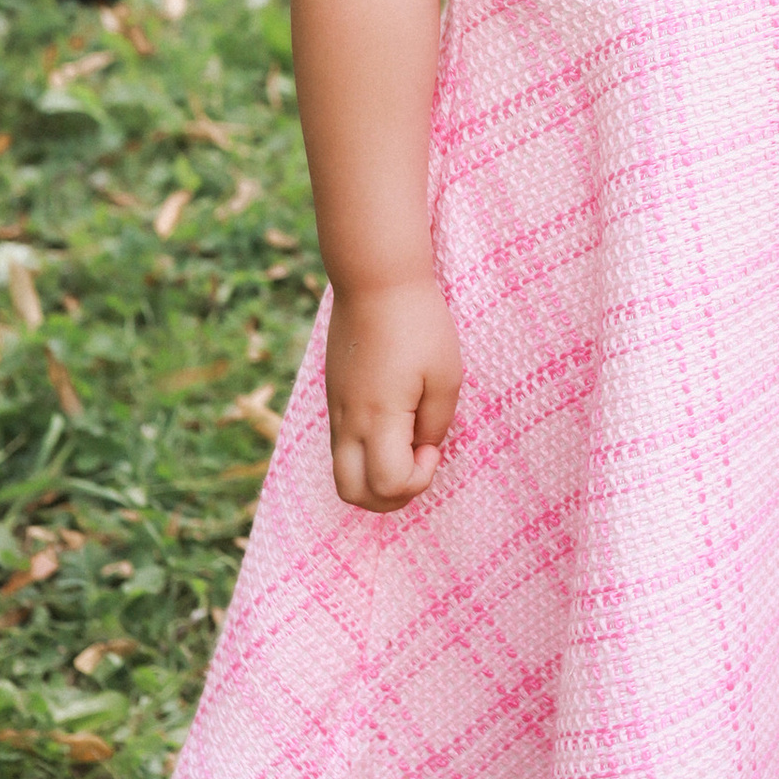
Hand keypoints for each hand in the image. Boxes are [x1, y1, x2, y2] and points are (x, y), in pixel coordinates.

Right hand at [325, 272, 462, 509]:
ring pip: (342, 474)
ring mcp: (335, 411)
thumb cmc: (419, 324)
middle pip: (352, 495)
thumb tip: (423, 450)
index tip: (433, 446)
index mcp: (377, 418)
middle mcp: (347, 422)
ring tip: (408, 447)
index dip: (418, 479)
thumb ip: (436, 424)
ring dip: (375, 479)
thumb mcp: (446, 375)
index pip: (387, 485)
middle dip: (389, 498)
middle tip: (419, 464)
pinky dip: (365, 456)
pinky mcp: (333, 398)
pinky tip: (394, 427)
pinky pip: (341, 447)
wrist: (374, 280)